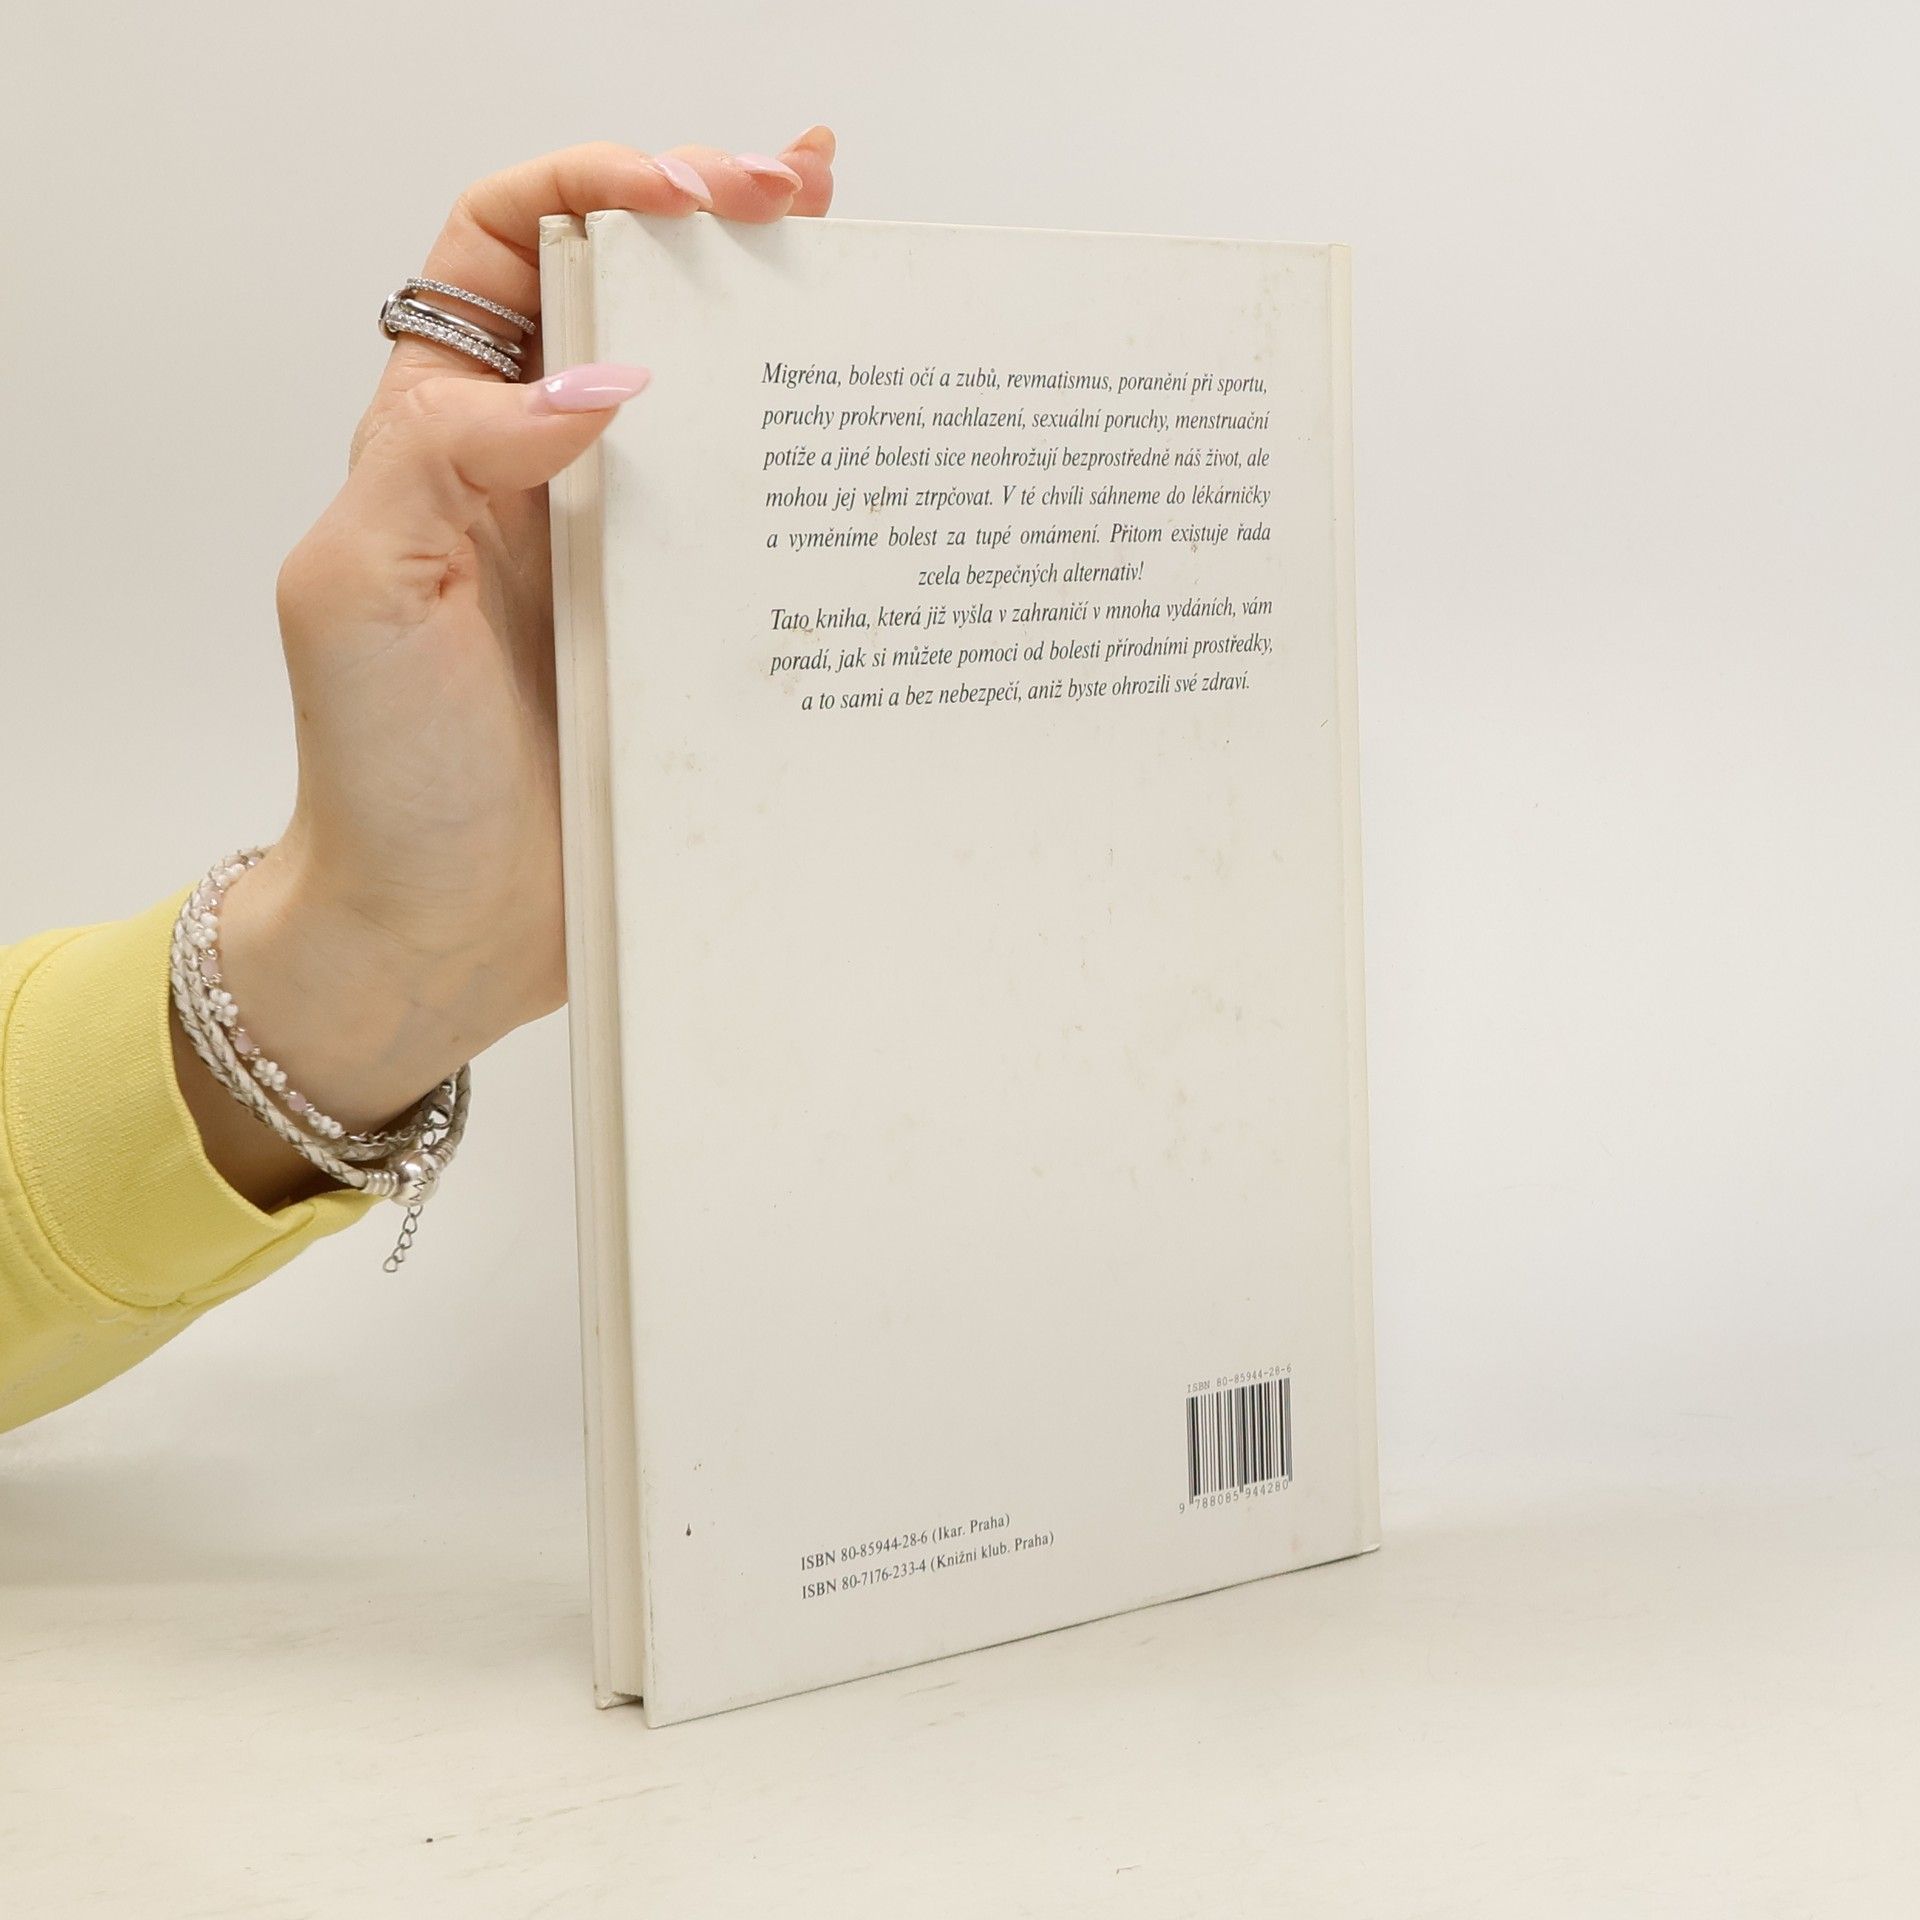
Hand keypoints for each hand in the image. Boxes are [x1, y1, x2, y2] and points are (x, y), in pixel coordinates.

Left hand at [184, 133, 836, 1207]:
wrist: (441, 932)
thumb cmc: (379, 772)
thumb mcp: (358, 589)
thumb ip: (447, 457)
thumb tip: (601, 382)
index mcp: (448, 437)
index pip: (507, 251)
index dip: (594, 188)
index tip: (688, 189)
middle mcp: (548, 478)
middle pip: (636, 306)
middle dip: (720, 227)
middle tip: (807, 193)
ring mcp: (631, 558)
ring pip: (714, 409)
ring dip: (782, 336)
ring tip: (860, 275)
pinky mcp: (693, 638)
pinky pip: (762, 539)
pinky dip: (821, 489)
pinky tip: (877, 456)